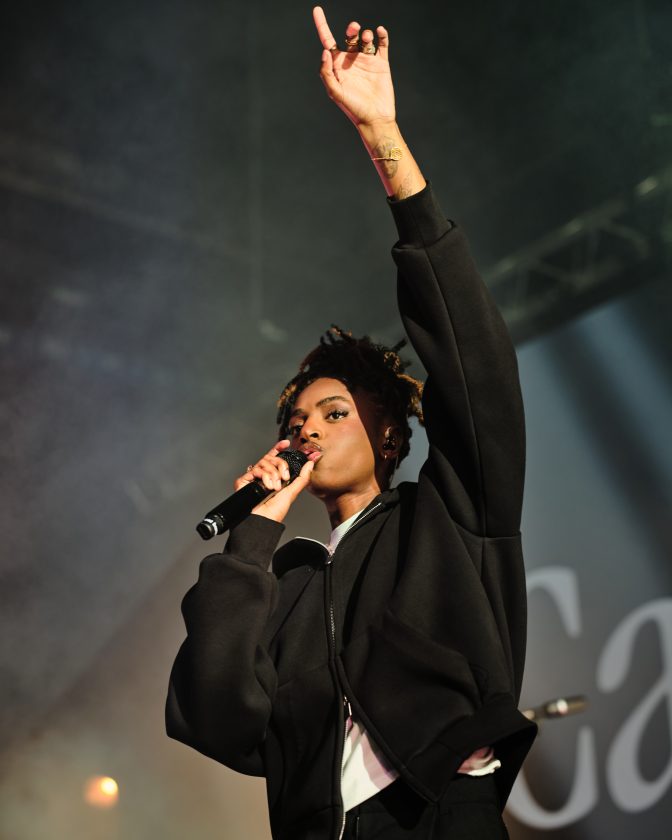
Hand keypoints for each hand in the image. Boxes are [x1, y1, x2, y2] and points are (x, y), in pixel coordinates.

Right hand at [234, 439, 320, 522]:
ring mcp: (252, 478)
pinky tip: (267, 487)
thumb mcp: (292, 492)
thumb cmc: (275, 512)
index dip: (278, 448)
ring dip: (273, 474)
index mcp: (272, 477)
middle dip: (281, 466)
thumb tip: (311, 462)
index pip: (274, 458)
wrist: (263, 522)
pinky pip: (256, 469)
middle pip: (271, 458)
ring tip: (275, 487)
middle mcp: (262, 476)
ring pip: (264, 462)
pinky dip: (264, 476)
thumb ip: (302, 477)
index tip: (286, 443)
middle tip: (285, 478)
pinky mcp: (243, 481)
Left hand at [313, 6, 394, 127]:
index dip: (321, 25)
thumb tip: (325, 51)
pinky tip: (380, 32)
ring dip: (365, 34)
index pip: (328, 41)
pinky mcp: (381, 64)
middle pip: (349, 37)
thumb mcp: (335, 92)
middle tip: (354, 28)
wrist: (375, 119)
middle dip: (351, 29)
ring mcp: (367, 62)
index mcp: (338, 66)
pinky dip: (381, 36)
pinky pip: (382, 44)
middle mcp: (352, 62)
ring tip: (366, 37)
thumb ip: (327, 72)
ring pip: (365, 39)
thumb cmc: (353, 109)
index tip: (317, 9)